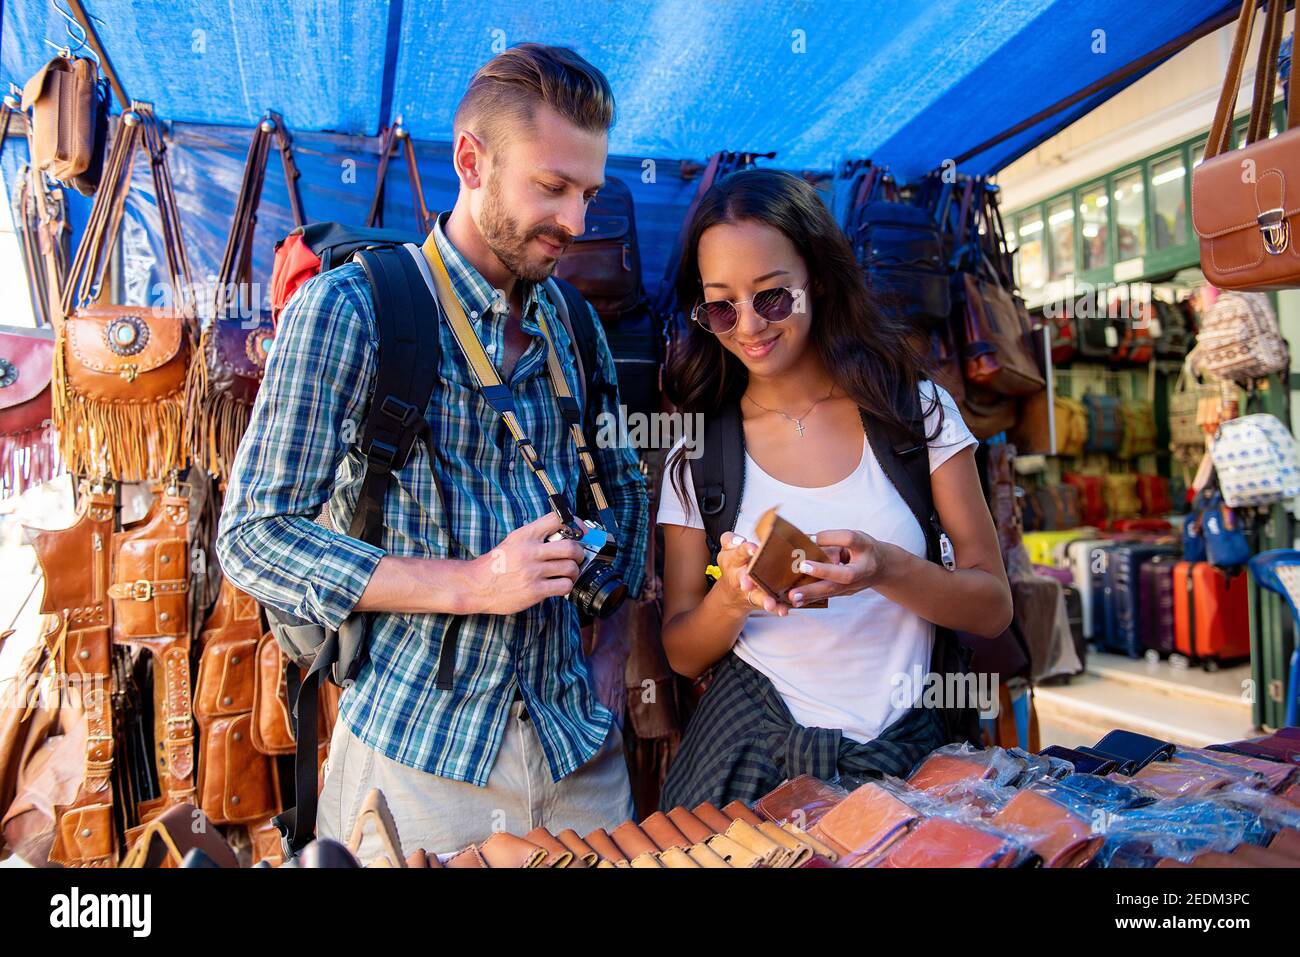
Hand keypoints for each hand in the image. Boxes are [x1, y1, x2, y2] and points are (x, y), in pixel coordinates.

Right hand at [464, 512, 586, 614]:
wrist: (476, 586)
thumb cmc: (495, 564)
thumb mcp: (513, 541)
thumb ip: (535, 536)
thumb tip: (562, 533)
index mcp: (525, 535)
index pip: (556, 519)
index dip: (574, 523)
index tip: (580, 530)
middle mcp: (530, 551)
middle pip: (571, 547)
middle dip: (579, 553)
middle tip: (577, 557)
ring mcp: (533, 572)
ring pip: (570, 568)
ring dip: (574, 571)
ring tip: (568, 573)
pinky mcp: (535, 591)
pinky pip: (564, 586)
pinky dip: (567, 586)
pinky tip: (560, 585)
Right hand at [715, 530, 792, 617]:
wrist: (731, 592)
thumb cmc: (733, 566)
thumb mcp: (727, 550)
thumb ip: (731, 540)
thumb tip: (740, 539)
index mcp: (733, 561)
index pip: (738, 553)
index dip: (745, 550)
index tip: (752, 548)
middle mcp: (741, 576)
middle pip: (744, 578)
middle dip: (746, 580)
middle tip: (747, 583)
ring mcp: (751, 590)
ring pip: (756, 595)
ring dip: (764, 600)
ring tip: (769, 603)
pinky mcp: (760, 600)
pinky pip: (769, 605)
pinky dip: (776, 608)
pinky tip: (783, 610)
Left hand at [788, 529, 886, 604]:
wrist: (881, 568)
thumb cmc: (862, 549)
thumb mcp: (852, 538)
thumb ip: (832, 539)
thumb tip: (806, 540)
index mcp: (864, 547)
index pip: (850, 539)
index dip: (832, 538)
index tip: (813, 539)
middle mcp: (862, 568)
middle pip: (844, 574)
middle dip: (822, 572)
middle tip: (802, 567)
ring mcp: (854, 585)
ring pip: (833, 590)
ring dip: (811, 594)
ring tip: (793, 596)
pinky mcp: (844, 593)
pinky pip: (827, 596)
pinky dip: (810, 599)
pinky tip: (795, 603)